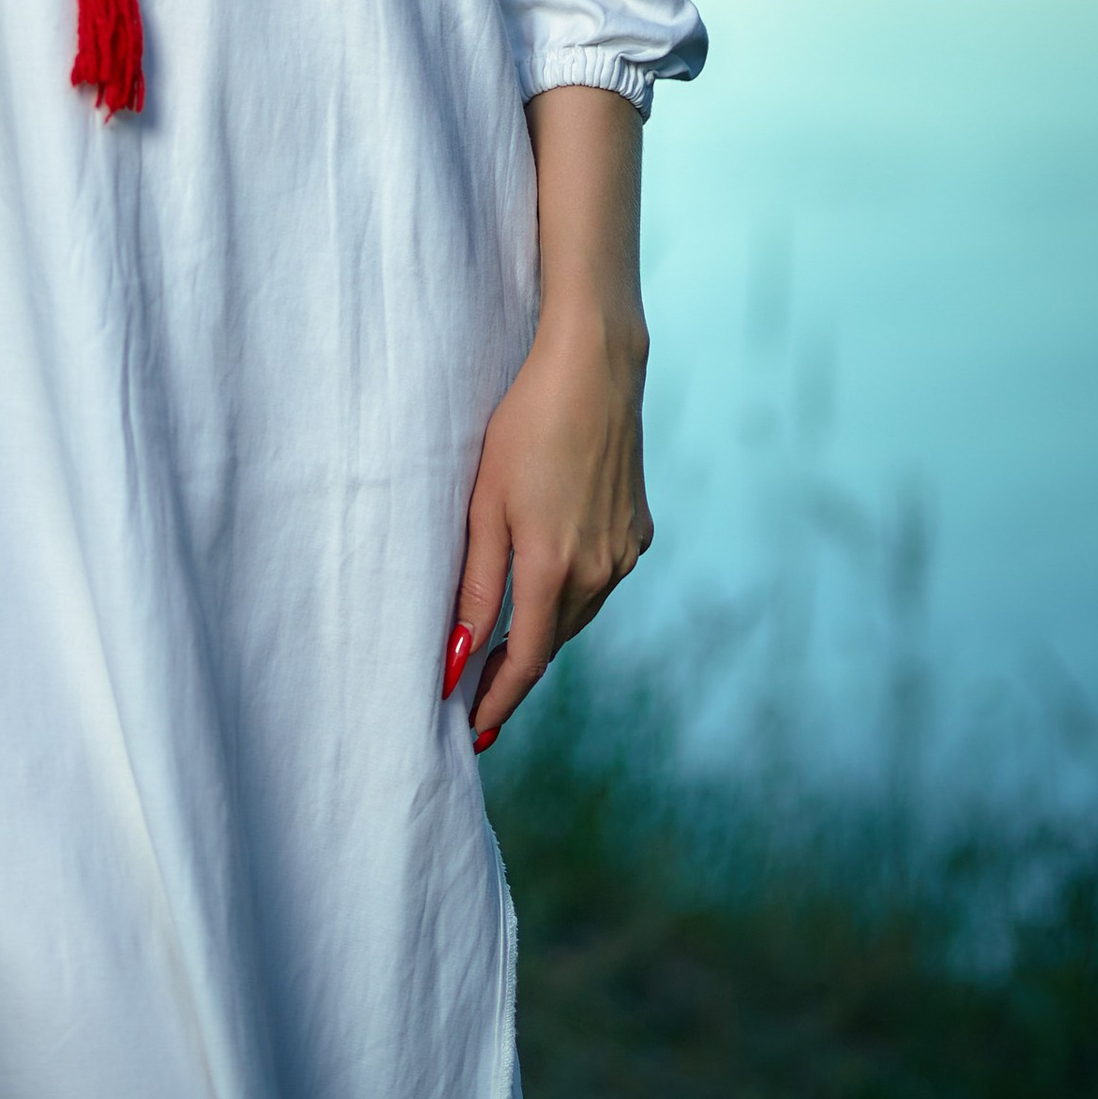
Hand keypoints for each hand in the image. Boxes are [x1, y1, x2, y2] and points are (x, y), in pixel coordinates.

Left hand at [447, 85, 653, 747]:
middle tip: (479, 697)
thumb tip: (458, 658)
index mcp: (555, 567)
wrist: (595, 364)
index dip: (496, 702)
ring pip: (579, 614)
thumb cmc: (525, 424)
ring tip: (510, 647)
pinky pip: (602, 579)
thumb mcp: (486, 503)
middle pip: (551, 642)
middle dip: (516, 672)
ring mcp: (626, 551)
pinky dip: (573, 591)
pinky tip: (553, 579)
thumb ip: (477, 585)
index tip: (470, 734)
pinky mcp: (639, 528)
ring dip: (545, 632)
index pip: (523, 661)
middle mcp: (601, 570)